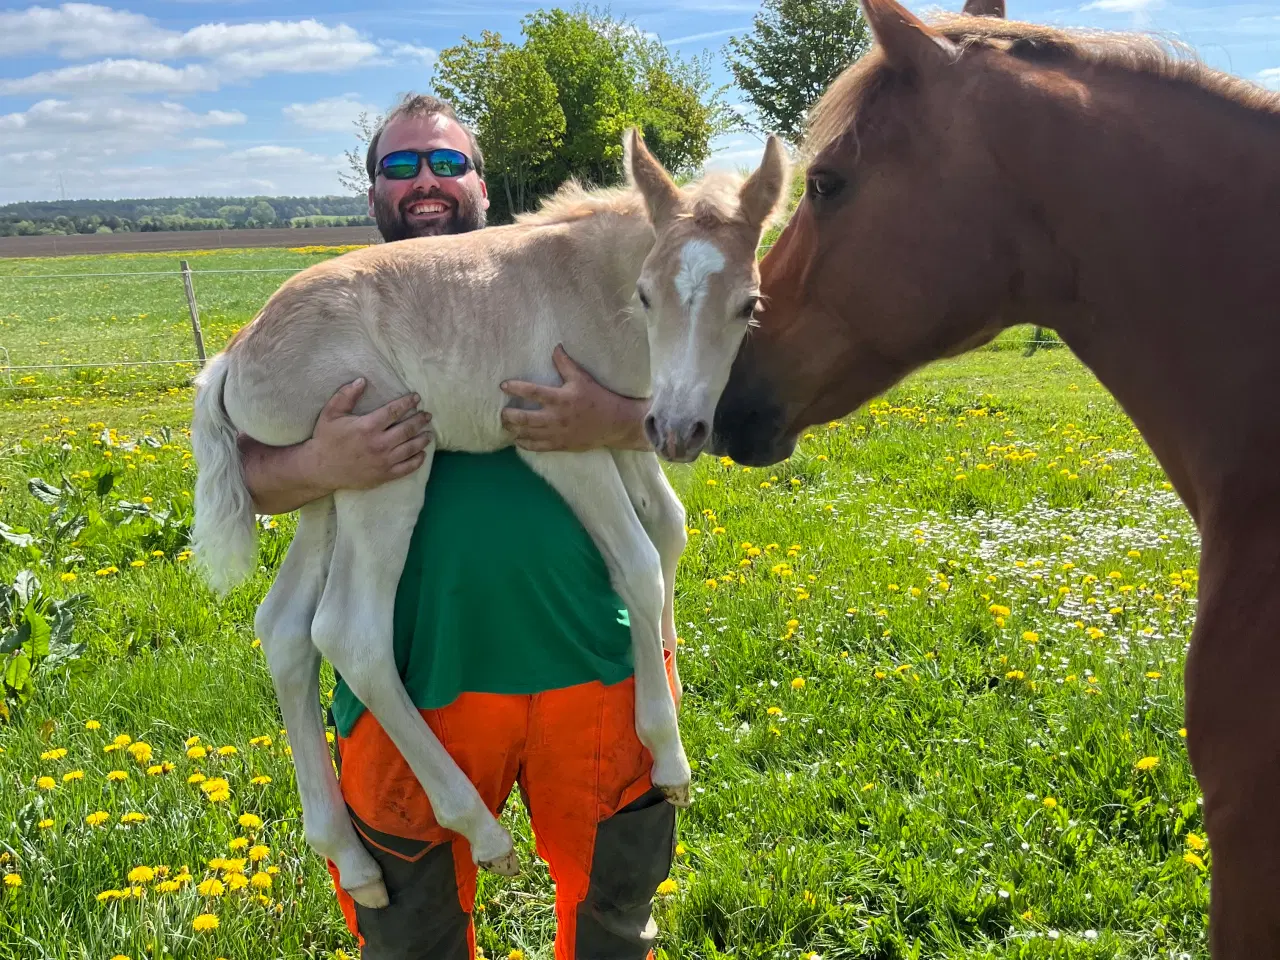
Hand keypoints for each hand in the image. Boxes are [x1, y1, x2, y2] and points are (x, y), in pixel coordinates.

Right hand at [305, 379, 432, 488]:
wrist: (320, 469)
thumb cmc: (326, 439)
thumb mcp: (331, 413)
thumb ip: (346, 395)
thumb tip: (362, 380)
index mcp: (367, 426)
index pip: (394, 411)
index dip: (407, 403)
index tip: (416, 398)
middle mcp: (379, 443)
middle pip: (407, 429)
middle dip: (420, 420)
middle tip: (427, 415)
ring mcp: (383, 461)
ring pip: (411, 448)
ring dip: (423, 439)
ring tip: (429, 433)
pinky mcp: (384, 475)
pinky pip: (407, 468)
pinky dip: (417, 460)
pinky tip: (422, 454)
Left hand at [500, 346, 649, 451]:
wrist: (616, 424)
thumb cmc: (598, 398)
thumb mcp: (583, 378)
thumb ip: (565, 364)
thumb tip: (555, 347)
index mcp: (561, 399)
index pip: (533, 392)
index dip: (516, 388)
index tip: (503, 385)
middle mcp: (556, 418)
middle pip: (524, 418)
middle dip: (509, 416)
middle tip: (502, 412)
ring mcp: (558, 434)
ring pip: (528, 434)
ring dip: (514, 430)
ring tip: (506, 425)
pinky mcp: (561, 445)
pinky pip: (538, 447)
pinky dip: (525, 444)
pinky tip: (518, 440)